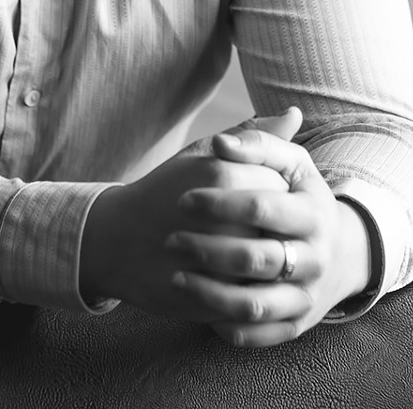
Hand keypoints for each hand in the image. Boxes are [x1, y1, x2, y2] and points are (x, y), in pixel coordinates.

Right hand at [79, 110, 299, 321]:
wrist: (117, 241)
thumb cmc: (165, 191)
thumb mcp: (203, 154)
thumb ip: (253, 137)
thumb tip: (295, 113)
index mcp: (227, 175)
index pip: (281, 185)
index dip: (269, 194)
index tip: (246, 196)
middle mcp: (229, 218)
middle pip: (279, 226)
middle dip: (268, 229)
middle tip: (241, 226)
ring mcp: (222, 264)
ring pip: (270, 265)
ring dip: (262, 261)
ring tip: (236, 250)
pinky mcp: (214, 298)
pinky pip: (251, 296)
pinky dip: (248, 288)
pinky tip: (232, 276)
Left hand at [166, 107, 374, 346]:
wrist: (342, 252)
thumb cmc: (300, 198)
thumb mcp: (292, 165)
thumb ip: (258, 143)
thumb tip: (221, 142)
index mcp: (313, 214)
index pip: (263, 207)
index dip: (219, 203)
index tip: (184, 199)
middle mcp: (315, 259)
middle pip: (256, 259)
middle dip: (207, 250)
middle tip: (171, 241)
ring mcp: (305, 296)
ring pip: (254, 305)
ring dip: (209, 293)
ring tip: (176, 277)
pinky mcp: (295, 326)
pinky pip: (257, 335)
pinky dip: (226, 326)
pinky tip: (200, 307)